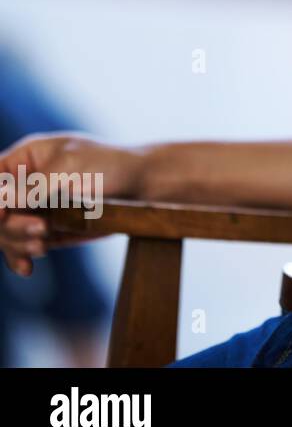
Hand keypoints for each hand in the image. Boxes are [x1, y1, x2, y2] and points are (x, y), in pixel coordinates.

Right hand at [0, 131, 142, 276]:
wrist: (143, 186)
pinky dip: (20, 256)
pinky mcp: (48, 230)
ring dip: (17, 242)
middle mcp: (24, 185)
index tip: (3, 215)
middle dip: (11, 225)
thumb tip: (0, 200)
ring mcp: (34, 209)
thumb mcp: (71, 167)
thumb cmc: (110, 165)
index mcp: (26, 159)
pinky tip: (27, 267)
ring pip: (6, 232)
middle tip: (41, 229)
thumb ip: (33, 185)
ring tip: (42, 245)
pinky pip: (23, 246)